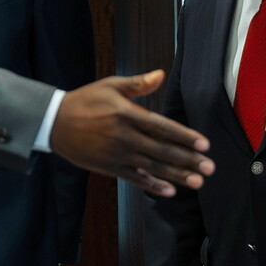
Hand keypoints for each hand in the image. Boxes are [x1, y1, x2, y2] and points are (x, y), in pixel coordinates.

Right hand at [51, 70, 213, 195]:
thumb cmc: (84, 101)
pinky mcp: (110, 167)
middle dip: (188, 160)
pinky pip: (135, 178)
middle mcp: (125, 136)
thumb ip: (137, 83)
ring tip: (198, 181)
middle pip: (163, 151)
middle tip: (210, 167)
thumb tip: (161, 74)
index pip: (163, 127)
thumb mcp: (110, 86)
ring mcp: (117, 154)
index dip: (185, 137)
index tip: (204, 145)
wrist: (55, 122)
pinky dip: (153, 186)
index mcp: (127, 114)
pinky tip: (170, 191)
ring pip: (153, 167)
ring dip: (177, 176)